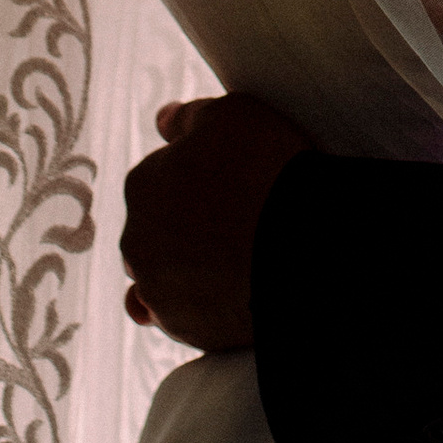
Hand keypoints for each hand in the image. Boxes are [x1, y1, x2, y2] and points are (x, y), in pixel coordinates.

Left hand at [120, 92, 308, 350]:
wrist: (306, 246)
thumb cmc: (270, 170)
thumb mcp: (233, 115)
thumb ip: (189, 117)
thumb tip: (162, 120)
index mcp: (142, 183)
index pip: (160, 177)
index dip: (197, 179)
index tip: (231, 183)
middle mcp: (136, 239)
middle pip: (156, 229)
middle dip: (184, 226)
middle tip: (235, 220)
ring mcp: (156, 288)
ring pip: (163, 275)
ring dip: (186, 268)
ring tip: (237, 259)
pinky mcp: (182, 328)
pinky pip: (180, 315)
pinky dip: (197, 305)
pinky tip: (228, 291)